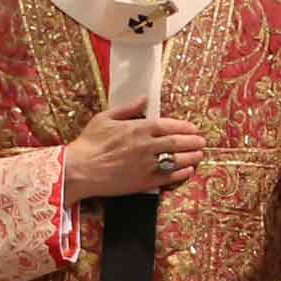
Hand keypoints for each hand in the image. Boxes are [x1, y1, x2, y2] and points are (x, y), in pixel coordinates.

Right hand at [63, 105, 204, 201]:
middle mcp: (146, 146)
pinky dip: (180, 174)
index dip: (185, 127)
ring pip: (176, 160)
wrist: (79, 170)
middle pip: (178, 143)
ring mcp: (146, 165)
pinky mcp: (143, 182)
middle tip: (201, 141)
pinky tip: (187, 170)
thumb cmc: (90, 143)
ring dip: (191, 157)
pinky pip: (168, 178)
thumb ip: (128, 108)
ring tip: (199, 155)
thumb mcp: (105, 118)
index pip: (170, 125)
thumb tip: (144, 99)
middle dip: (193, 141)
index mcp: (139, 128)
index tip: (193, 128)